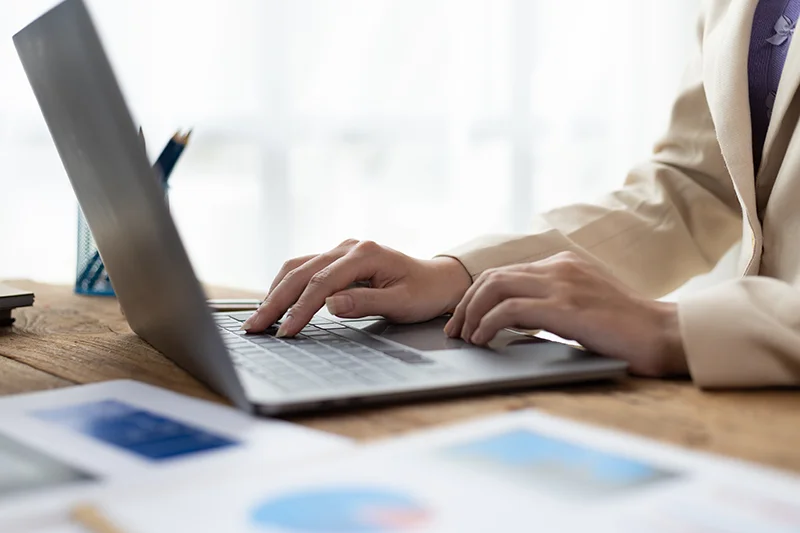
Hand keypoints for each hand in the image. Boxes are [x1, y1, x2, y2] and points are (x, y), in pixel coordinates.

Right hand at [243, 240, 472, 336]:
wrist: (436, 280)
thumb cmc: (423, 293)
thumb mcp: (401, 303)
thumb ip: (365, 303)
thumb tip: (330, 304)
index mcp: (365, 254)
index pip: (322, 284)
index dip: (300, 309)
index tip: (285, 332)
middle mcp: (349, 246)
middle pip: (301, 272)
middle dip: (276, 301)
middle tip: (255, 326)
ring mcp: (341, 250)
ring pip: (298, 267)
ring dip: (276, 291)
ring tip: (258, 317)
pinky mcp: (338, 258)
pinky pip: (305, 268)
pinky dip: (286, 285)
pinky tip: (275, 301)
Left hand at [444, 252, 687, 376]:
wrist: (664, 334)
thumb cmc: (626, 329)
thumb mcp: (585, 305)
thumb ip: (555, 302)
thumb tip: (517, 319)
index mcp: (564, 263)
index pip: (507, 272)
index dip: (478, 295)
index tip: (465, 318)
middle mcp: (559, 267)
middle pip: (493, 276)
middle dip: (466, 303)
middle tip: (455, 330)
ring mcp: (562, 284)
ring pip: (495, 287)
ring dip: (471, 313)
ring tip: (465, 337)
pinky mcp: (565, 307)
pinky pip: (509, 310)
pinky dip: (488, 324)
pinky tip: (483, 340)